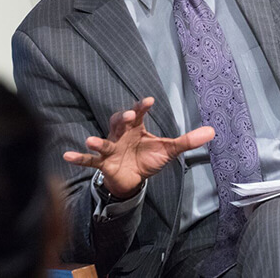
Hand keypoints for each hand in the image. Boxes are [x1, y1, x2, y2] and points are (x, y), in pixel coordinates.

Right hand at [63, 97, 214, 197]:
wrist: (133, 179)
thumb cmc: (148, 158)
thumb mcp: (169, 150)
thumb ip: (188, 140)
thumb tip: (212, 131)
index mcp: (137, 129)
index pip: (139, 114)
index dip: (142, 107)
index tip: (148, 101)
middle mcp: (121, 135)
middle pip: (118, 123)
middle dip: (122, 119)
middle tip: (129, 116)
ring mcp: (111, 149)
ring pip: (103, 141)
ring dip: (97, 141)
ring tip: (91, 140)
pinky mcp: (103, 164)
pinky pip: (90, 161)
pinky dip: (79, 158)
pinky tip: (67, 157)